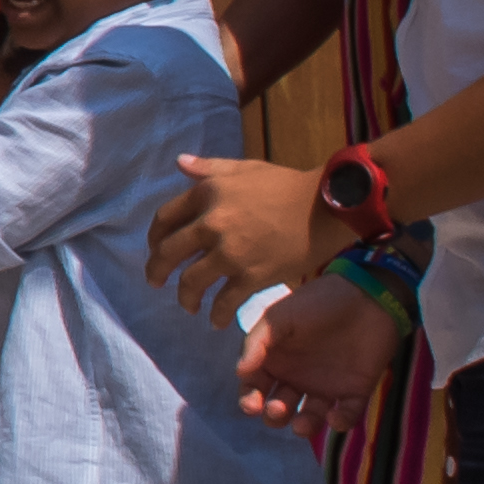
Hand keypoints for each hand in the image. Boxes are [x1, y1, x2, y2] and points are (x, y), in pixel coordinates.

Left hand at [146, 152, 349, 321]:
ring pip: (191, 282)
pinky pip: (225, 301)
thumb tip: (179, 163)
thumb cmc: (288, 185)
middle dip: (157, 271)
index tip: (156, 249)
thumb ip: (209, 168)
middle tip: (156, 283)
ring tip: (188, 305)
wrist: (328, 207)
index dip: (154, 238)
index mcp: (207, 194)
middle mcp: (212, 224)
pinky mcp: (253, 276)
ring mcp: (231, 252)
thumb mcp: (246, 168)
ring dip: (185, 297)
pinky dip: (218, 314)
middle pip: (168, 253)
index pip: (164, 219)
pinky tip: (217, 320)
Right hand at [238, 272, 404, 435]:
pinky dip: (340, 421)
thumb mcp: (279, 316)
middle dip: (274, 415)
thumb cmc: (317, 303)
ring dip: (303, 425)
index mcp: (276, 360)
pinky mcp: (355, 390)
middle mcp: (297, 377)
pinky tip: (335, 417)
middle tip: (278, 409)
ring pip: (309, 415)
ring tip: (302, 425)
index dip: (249, 399)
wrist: (368, 296)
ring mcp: (326, 385)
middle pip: (279, 407)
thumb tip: (240, 372)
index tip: (251, 405)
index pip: (255, 387)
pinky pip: (346, 413)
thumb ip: (257, 342)